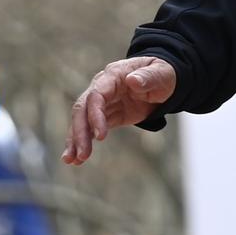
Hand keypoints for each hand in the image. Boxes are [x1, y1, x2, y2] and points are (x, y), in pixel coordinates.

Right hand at [62, 56, 177, 165]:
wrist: (162, 80)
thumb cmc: (163, 74)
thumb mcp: (162, 73)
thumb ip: (148, 77)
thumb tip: (133, 81)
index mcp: (113, 76)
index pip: (96, 95)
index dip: (95, 115)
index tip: (100, 136)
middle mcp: (102, 88)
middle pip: (83, 110)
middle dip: (80, 133)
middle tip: (82, 155)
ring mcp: (102, 103)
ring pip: (82, 121)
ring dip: (76, 141)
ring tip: (72, 160)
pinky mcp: (106, 116)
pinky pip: (90, 130)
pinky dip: (82, 143)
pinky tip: (76, 159)